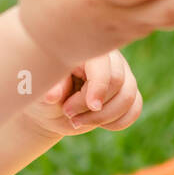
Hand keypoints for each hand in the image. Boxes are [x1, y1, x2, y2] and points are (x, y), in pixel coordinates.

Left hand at [24, 50, 142, 138]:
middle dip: (94, 106)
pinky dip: (118, 122)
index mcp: (85, 50)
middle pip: (118, 82)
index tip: (92, 105)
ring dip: (104, 117)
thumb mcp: (39, 88)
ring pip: (129, 97)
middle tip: (68, 113)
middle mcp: (108, 58)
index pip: (103, 65)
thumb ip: (49, 87)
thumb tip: (53, 95)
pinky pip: (134, 109)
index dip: (99, 86)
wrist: (49, 107)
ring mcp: (121, 74)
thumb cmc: (43, 91)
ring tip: (77, 121)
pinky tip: (98, 124)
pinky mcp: (127, 91)